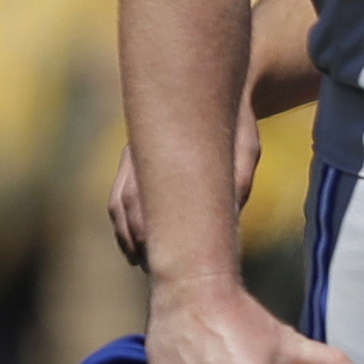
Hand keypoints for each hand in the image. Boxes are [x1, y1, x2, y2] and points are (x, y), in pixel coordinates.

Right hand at [112, 94, 269, 267]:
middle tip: (148, 267)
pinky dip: (123, 223)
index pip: (140, 195)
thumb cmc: (238, 126)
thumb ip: (238, 178)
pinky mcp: (133, 162)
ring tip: (140, 262)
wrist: (220, 96)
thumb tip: (233, 217)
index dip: (142, 228)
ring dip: (125, 235)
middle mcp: (139, 151)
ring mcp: (133, 156)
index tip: (151, 254)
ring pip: (117, 202)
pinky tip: (135, 246)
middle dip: (133, 238)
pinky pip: (119, 197)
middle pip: (125, 203)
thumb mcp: (245, 149)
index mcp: (162, 147)